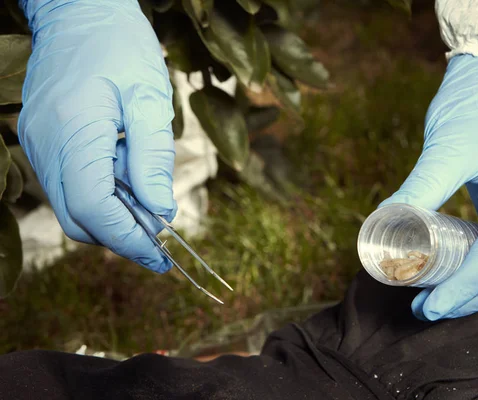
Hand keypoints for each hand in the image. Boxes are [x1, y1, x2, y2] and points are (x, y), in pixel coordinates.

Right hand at [18, 0, 176, 271]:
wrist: (79, 13)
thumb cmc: (119, 47)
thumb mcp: (149, 97)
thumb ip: (154, 157)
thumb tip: (161, 210)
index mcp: (73, 132)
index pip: (95, 209)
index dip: (129, 239)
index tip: (160, 255)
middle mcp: (47, 146)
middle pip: (79, 219)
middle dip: (122, 235)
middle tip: (162, 235)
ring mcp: (39, 146)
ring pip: (73, 208)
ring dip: (115, 215)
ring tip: (147, 190)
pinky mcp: (45, 144)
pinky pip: (71, 187)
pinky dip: (103, 195)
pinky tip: (127, 174)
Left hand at [380, 55, 477, 319]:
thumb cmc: (474, 107)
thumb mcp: (445, 146)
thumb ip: (420, 186)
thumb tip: (382, 225)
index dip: (470, 283)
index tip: (432, 304)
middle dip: (474, 296)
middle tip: (428, 310)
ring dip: (475, 291)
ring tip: (430, 303)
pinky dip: (476, 273)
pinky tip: (444, 281)